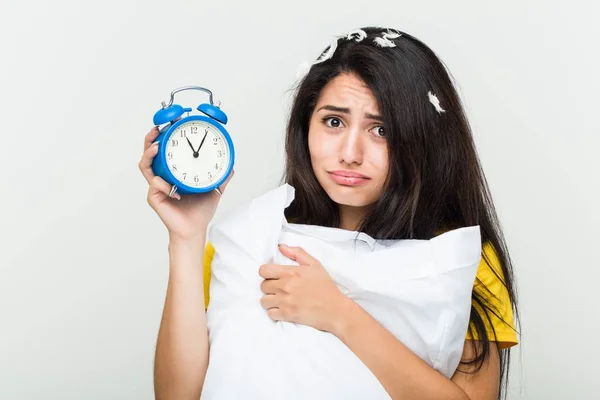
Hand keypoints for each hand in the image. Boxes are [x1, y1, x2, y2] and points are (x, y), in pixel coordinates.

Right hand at [138, 125, 233, 240]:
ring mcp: (157, 187)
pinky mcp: (155, 197)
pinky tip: (172, 187)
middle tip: (156, 129)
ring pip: (146, 166)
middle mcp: (162, 176)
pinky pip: (155, 185)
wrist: (195, 229)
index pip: (166, 150)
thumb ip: (221, 176)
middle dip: (150, 139)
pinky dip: (162, 184)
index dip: (165, 136)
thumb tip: (231, 164)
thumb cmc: (200, 210)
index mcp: (174, 171)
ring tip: (156, 147)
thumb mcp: (214, 189)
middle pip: (150, 153)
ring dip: (149, 155)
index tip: (172, 122)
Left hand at [258, 244, 348, 332]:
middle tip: (279, 288)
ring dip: (270, 300)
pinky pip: (270, 313)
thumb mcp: (315, 264)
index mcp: (290, 272)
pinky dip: (274, 312)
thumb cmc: (325, 286)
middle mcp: (285, 286)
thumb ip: (297, 253)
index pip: (263, 270)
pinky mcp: (287, 315)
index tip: (274, 276)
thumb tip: (281, 247)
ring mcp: (285, 302)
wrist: (335, 309)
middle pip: (263, 286)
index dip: (267, 273)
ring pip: (263, 300)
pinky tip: (283, 309)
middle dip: (269, 286)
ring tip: (280, 299)